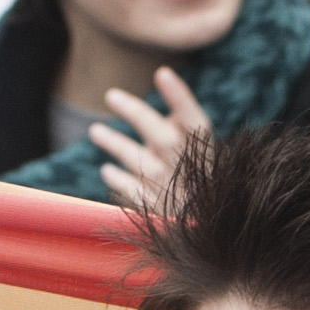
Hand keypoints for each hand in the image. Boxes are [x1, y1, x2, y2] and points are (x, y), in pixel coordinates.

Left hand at [91, 69, 210, 213]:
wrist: (214, 236)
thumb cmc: (202, 186)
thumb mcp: (200, 156)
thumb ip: (183, 128)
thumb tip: (167, 93)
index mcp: (206, 154)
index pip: (196, 121)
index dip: (181, 98)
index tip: (162, 73)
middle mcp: (191, 172)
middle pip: (164, 138)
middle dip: (137, 114)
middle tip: (111, 95)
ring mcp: (173, 194)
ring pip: (142, 164)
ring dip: (117, 144)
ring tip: (95, 131)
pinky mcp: (159, 214)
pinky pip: (133, 194)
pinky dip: (120, 180)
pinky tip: (108, 170)